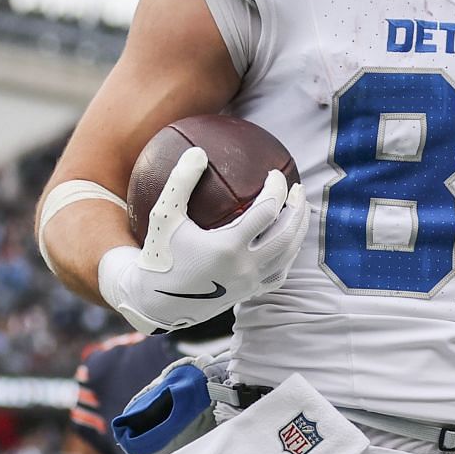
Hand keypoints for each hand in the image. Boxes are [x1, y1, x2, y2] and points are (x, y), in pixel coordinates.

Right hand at [99, 146, 309, 331]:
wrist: (154, 301)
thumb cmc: (159, 254)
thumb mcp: (164, 215)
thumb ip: (180, 182)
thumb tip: (197, 151)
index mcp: (228, 248)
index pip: (267, 212)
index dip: (277, 190)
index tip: (275, 174)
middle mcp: (244, 267)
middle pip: (286, 234)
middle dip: (297, 209)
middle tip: (299, 189)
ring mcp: (249, 283)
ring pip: (287, 255)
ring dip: (298, 231)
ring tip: (300, 210)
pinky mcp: (247, 293)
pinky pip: (278, 274)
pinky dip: (288, 255)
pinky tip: (287, 240)